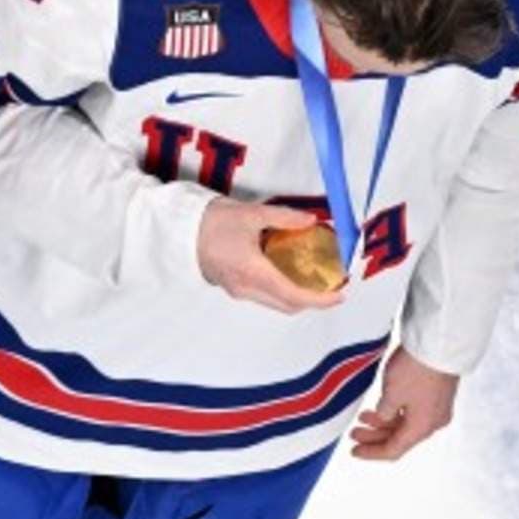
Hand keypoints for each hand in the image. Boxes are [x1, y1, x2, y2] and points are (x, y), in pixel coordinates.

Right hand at [193, 200, 347, 314]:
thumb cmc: (212, 221)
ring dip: (297, 295)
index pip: (295, 296)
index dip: (320, 300)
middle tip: (331, 285)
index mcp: (254, 273)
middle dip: (313, 300)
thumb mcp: (253, 213)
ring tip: (314, 277)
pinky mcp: (232, 286)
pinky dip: (282, 289)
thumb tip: (312, 221)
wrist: (179, 229)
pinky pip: (264, 296)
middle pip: (287, 305)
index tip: (339, 294)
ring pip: (275, 303)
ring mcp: (238, 291)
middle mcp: (247, 288)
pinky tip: (289, 270)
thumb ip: (286, 218)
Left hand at [348, 348, 457, 460]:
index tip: (355, 450)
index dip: (371, 453)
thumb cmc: (417, 368)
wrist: (440, 343)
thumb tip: (384, 416)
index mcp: (421, 428)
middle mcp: (432, 423)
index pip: (392, 450)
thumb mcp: (391, 394)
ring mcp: (438, 408)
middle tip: (355, 434)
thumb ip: (384, 413)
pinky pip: (415, 411)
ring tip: (364, 416)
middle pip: (400, 438)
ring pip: (406, 424)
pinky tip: (383, 406)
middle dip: (375, 437)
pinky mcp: (438, 394)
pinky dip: (397, 412)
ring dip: (384, 423)